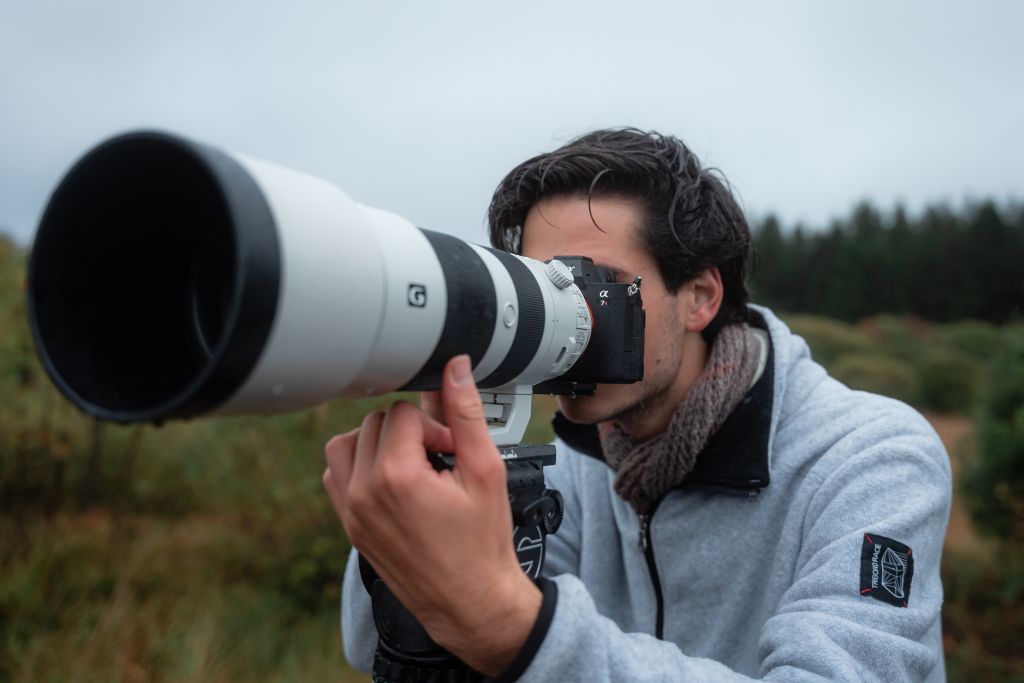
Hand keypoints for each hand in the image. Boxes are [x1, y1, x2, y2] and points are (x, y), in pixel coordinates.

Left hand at [323, 355, 540, 675]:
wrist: (471, 601)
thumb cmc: (483, 543)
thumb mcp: (485, 471)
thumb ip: (465, 414)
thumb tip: (456, 368)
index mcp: (396, 476)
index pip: (402, 411)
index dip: (435, 424)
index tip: (453, 450)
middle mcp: (363, 492)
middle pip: (375, 422)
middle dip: (410, 431)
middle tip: (441, 458)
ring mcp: (351, 511)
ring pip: (347, 443)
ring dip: (379, 442)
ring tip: (414, 463)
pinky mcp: (349, 525)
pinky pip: (337, 474)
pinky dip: (360, 467)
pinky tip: (394, 481)